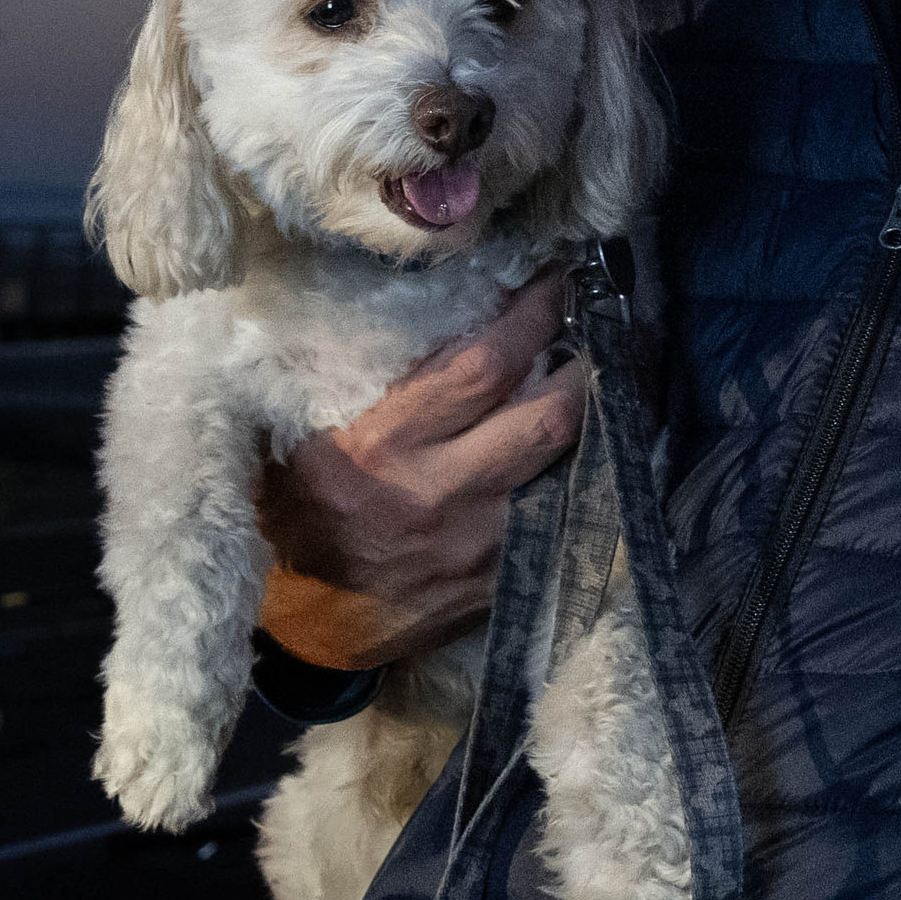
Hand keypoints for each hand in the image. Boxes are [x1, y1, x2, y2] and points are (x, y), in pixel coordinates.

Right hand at [255, 270, 585, 671]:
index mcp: (383, 443)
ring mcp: (475, 545)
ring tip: (601, 385)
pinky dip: (580, 481)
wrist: (299, 618)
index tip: (559, 281)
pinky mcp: (497, 586)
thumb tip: (440, 293)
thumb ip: (364, 367)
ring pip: (570, 469)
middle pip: (549, 416)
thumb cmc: (301, 503)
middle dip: (586, 365)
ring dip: (594, 423)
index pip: (483, 365)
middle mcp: (437, 493)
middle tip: (601, 331)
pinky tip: (589, 453)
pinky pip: (562, 521)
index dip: (534, 315)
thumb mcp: (309, 426)